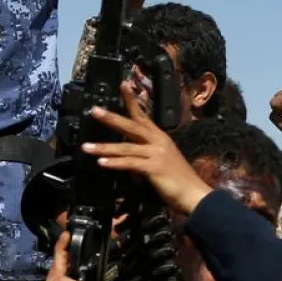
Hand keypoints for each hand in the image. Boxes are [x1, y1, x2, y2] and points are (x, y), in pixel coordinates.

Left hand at [83, 80, 212, 215]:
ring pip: (126, 147)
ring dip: (104, 147)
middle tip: (94, 110)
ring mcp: (157, 154)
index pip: (143, 115)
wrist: (196, 195)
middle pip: (132, 125)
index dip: (132, 100)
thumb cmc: (178, 181)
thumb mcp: (158, 163)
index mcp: (160, 138)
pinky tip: (101, 163)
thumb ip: (142, 157)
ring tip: (85, 147)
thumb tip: (126, 158)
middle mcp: (158, 142)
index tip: (123, 85)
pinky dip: (115, 163)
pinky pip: (130, 163)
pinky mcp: (154, 168)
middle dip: (112, 118)